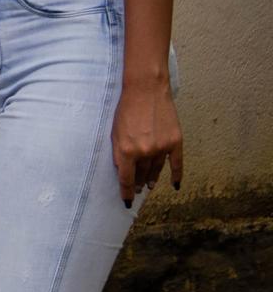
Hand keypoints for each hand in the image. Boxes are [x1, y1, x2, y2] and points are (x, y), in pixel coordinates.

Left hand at [112, 80, 183, 205]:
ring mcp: (162, 148)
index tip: (127, 201)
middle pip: (142, 175)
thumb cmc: (126, 109)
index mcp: (127, 151)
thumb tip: (124, 171)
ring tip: (149, 186)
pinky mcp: (175, 142)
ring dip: (153, 179)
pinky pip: (177, 164)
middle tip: (138, 190)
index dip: (127, 192)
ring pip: (157, 170)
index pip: (127, 179)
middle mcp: (145, 152)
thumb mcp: (115, 132)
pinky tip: (175, 184)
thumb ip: (119, 153)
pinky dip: (176, 175)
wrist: (146, 90)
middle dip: (139, 184)